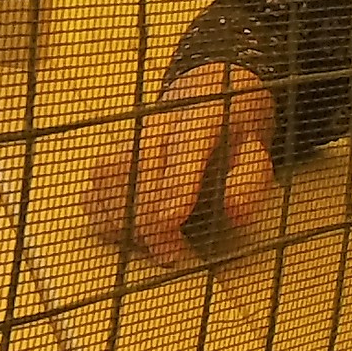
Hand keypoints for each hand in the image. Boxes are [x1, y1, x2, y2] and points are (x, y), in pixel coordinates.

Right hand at [85, 64, 277, 267]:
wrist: (205, 95)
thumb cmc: (233, 130)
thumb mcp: (258, 150)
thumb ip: (250, 180)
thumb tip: (235, 214)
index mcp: (201, 115)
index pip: (182, 150)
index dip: (173, 187)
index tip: (171, 223)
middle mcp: (155, 124)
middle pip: (138, 173)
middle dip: (150, 221)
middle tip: (174, 255)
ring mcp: (127, 140)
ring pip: (110, 183)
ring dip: (126, 221)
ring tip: (153, 244)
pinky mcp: (108, 157)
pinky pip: (93, 190)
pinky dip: (104, 215)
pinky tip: (127, 230)